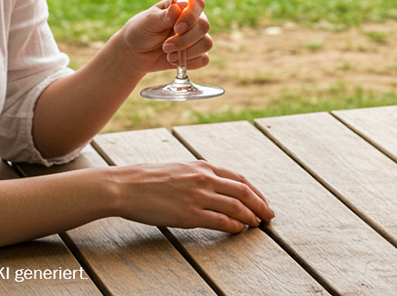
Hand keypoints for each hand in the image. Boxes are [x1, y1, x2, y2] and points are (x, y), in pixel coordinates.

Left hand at [113, 0, 213, 73]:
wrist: (135, 53)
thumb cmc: (140, 31)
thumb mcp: (148, 21)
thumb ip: (165, 15)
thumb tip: (180, 5)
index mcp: (182, 5)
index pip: (198, 4)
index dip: (191, 16)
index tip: (177, 28)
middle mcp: (192, 20)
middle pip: (204, 26)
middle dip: (184, 40)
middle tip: (165, 46)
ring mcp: (196, 37)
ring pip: (206, 43)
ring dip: (187, 52)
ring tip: (168, 54)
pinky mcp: (196, 54)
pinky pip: (204, 59)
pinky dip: (189, 62)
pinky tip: (173, 60)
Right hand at [113, 161, 274, 232]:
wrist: (127, 187)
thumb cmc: (149, 179)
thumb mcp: (180, 169)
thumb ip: (199, 176)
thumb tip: (215, 186)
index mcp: (203, 167)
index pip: (239, 179)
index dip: (255, 192)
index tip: (263, 201)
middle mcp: (205, 179)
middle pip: (243, 192)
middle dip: (260, 205)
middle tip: (269, 216)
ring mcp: (198, 196)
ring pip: (236, 207)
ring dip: (251, 217)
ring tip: (257, 225)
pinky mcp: (190, 214)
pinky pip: (220, 221)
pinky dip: (233, 226)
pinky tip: (238, 230)